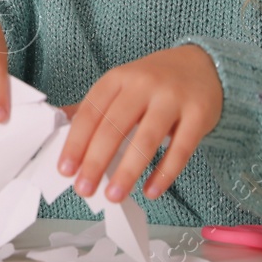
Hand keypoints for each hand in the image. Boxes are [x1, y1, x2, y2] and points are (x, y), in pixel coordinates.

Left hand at [57, 44, 222, 201]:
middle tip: (84, 189)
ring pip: (146, 139)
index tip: (65, 169)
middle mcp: (143, 85)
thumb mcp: (121, 85)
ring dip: (127, 171)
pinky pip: (180, 149)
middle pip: (114, 126)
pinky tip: (151, 191)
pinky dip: (164, 174)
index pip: (91, 112)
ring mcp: (172, 98)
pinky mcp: (198, 114)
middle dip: (96, 161)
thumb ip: (94, 107)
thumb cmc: (153, 82)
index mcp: (118, 78)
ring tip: (114, 196)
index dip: (76, 142)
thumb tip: (59, 123)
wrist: (202, 65)